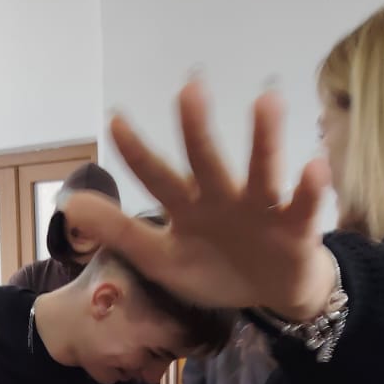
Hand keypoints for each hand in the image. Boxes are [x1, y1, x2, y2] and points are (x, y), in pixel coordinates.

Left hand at [66, 82, 333, 315]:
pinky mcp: (296, 228)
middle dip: (198, 130)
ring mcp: (261, 208)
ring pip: (261, 170)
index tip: (115, 120)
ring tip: (266, 101)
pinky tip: (314, 167)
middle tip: (190, 89)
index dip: (137, 153)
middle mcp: (224, 197)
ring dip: (264, 139)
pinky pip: (303, 205)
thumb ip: (120, 232)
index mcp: (189, 205)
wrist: (273, 293)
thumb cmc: (217, 268)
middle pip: (207, 162)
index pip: (157, 176)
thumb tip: (69, 205)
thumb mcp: (162, 258)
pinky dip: (310, 188)